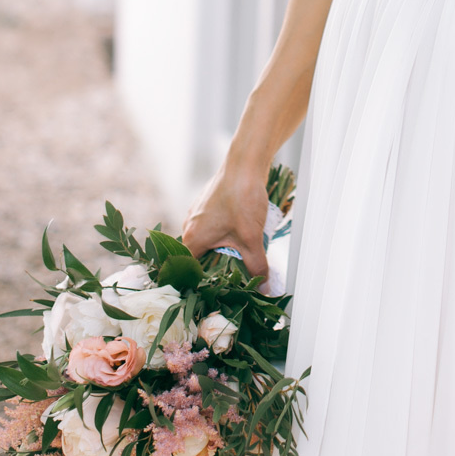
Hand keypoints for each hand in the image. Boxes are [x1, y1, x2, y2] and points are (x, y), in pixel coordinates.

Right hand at [181, 162, 269, 282]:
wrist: (246, 162)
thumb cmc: (242, 197)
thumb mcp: (251, 237)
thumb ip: (256, 266)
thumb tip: (264, 289)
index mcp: (192, 238)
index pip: (190, 272)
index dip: (203, 284)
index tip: (218, 293)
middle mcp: (190, 226)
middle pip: (199, 258)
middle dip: (217, 268)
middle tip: (235, 278)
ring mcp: (198, 213)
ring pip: (207, 242)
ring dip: (222, 251)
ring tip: (241, 257)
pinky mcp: (209, 205)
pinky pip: (213, 228)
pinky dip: (224, 236)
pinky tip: (242, 236)